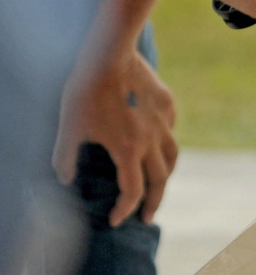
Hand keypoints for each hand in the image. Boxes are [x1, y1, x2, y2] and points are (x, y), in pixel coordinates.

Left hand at [53, 50, 177, 226]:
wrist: (109, 54)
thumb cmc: (86, 92)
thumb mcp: (68, 128)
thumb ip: (64, 159)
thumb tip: (65, 179)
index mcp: (127, 150)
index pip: (132, 192)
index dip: (124, 210)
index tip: (115, 220)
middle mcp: (150, 139)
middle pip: (160, 180)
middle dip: (154, 203)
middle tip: (148, 216)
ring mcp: (161, 119)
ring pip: (172, 154)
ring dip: (166, 174)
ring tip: (160, 181)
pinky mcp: (165, 101)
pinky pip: (170, 127)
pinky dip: (166, 140)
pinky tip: (159, 138)